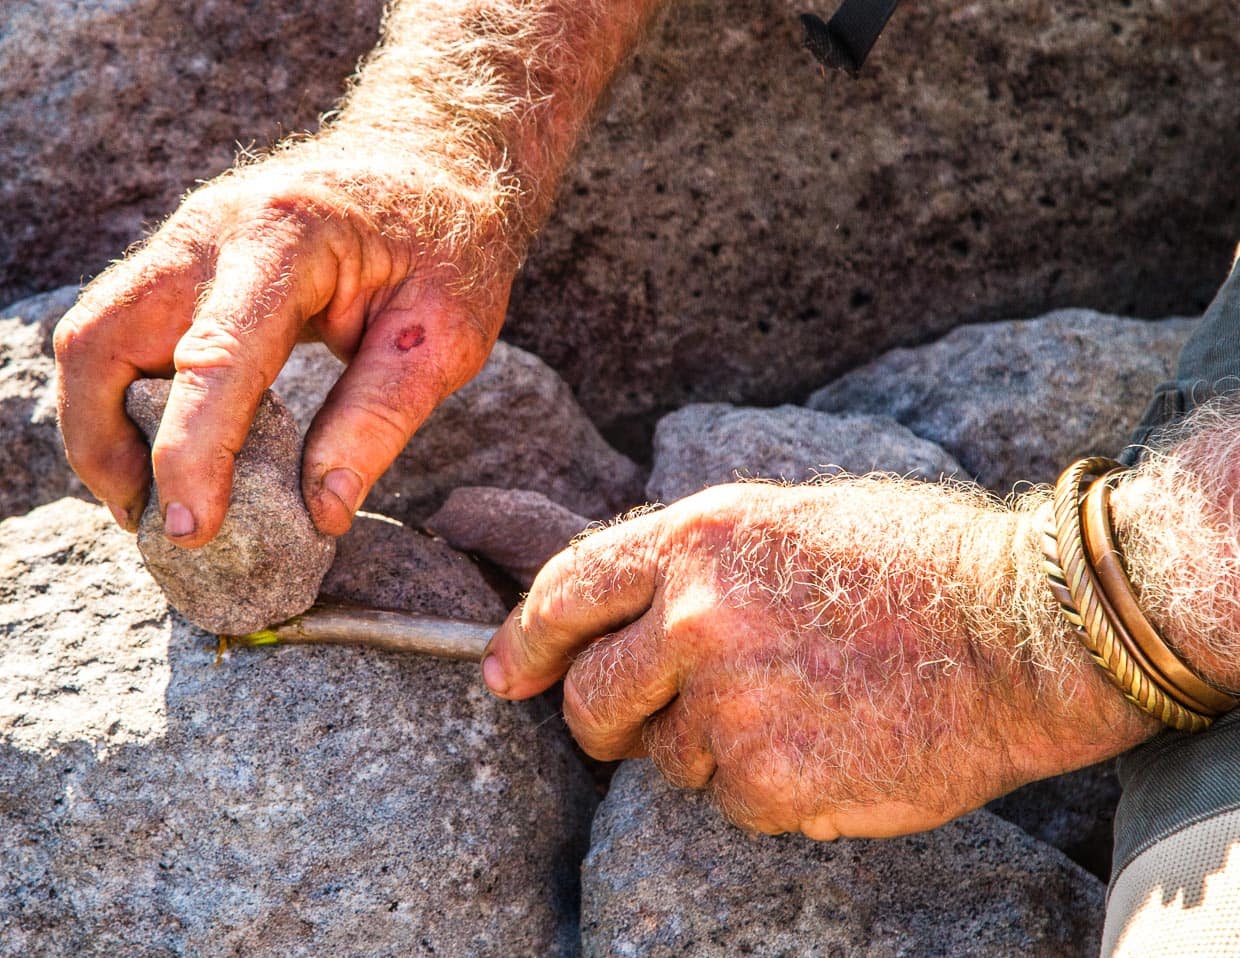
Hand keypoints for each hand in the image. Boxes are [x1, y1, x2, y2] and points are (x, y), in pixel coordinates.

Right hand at [54, 164, 507, 544]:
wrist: (435, 161)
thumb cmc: (449, 246)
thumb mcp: (448, 333)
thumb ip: (381, 417)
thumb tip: (321, 510)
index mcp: (286, 235)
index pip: (214, 356)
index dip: (192, 451)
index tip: (194, 529)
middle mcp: (213, 228)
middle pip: (104, 337)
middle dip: (105, 443)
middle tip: (152, 523)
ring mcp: (187, 237)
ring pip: (96, 334)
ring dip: (103, 423)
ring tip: (152, 500)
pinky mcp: (184, 259)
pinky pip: (124, 329)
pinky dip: (128, 395)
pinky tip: (167, 448)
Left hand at [484, 482, 1153, 838]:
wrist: (1024, 629)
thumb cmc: (913, 562)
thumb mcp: (783, 522)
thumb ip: (692, 566)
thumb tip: (625, 613)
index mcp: (698, 541)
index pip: (568, 592)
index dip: (526, 638)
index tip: (507, 672)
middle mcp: (698, 620)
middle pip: (590, 697)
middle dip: (597, 719)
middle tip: (626, 726)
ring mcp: (732, 706)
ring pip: (663, 757)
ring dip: (703, 746)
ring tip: (791, 708)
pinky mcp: (772, 782)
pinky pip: (729, 799)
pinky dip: (762, 783)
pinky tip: (826, 741)